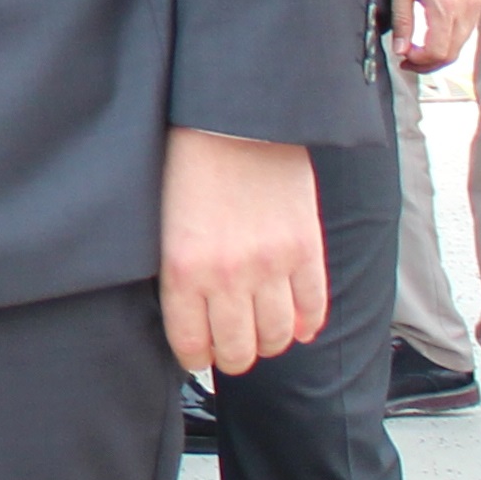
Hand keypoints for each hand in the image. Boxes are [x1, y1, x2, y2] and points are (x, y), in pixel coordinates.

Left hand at [157, 126, 326, 376]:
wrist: (237, 119)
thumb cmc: (190, 164)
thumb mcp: (166, 224)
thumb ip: (180, 272)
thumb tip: (192, 314)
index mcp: (184, 270)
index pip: (190, 343)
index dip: (195, 360)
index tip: (197, 360)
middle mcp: (228, 277)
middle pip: (237, 350)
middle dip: (232, 359)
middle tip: (231, 353)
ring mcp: (272, 266)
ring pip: (278, 337)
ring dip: (270, 345)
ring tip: (263, 339)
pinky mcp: (306, 251)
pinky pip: (314, 308)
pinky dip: (308, 325)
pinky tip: (299, 327)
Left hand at [392, 0, 480, 77]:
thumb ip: (402, 20)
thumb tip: (400, 48)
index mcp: (446, 5)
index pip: (438, 52)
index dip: (418, 62)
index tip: (402, 57)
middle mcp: (467, 6)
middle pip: (452, 53)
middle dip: (429, 62)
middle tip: (408, 58)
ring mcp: (477, 1)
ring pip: (462, 42)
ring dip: (441, 50)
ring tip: (418, 47)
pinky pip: (468, 27)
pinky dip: (451, 36)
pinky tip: (434, 30)